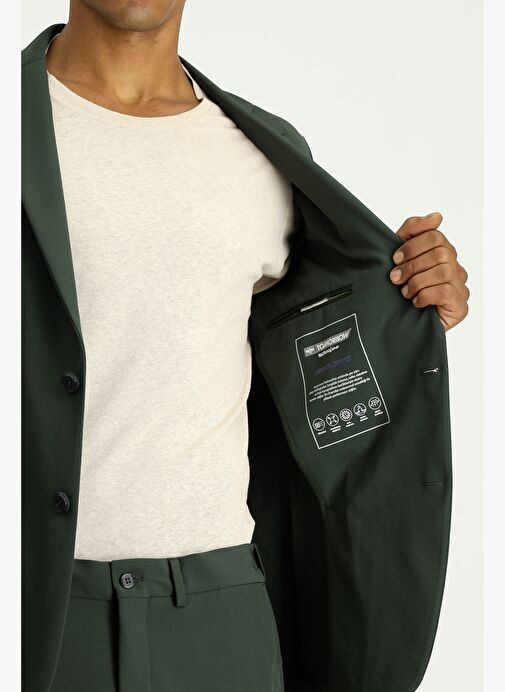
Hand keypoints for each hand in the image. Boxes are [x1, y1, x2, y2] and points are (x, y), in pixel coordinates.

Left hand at [389, 212, 468, 330]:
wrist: (395, 323)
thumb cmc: (399, 288)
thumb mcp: (400, 255)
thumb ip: (413, 231)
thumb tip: (438, 216)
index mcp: (443, 253)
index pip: (435, 236)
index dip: (412, 246)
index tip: (394, 259)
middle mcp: (455, 268)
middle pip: (441, 253)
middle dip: (412, 265)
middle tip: (395, 278)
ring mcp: (460, 287)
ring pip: (443, 271)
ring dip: (417, 282)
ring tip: (404, 292)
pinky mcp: (460, 307)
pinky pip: (445, 292)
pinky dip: (424, 296)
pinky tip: (416, 302)